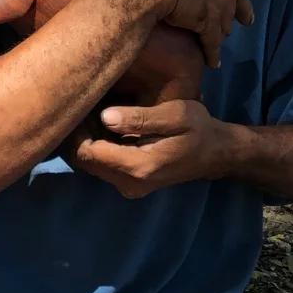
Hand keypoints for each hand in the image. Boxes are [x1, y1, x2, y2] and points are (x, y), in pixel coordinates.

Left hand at [66, 100, 237, 198]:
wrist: (216, 154)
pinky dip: (97, 146)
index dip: (75, 130)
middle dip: (78, 133)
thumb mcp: (176, 115)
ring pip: (90, 164)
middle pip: (83, 160)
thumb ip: (140, 118)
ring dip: (87, 139)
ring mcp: (128, 187)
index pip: (86, 153)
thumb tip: (104, 116)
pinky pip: (101, 166)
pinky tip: (107, 126)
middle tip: (87, 106)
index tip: (79, 106)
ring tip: (96, 112)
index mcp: (137, 166)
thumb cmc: (198, 129)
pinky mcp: (129, 184)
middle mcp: (128, 183)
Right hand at [119, 0, 254, 68]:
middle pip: (234, 0)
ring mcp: (222, 2)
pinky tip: (212, 62)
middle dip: (234, 11)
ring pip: (225, 21)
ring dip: (220, 32)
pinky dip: (213, 54)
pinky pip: (213, 42)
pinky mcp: (211, 23)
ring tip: (217, 42)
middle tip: (238, 22)